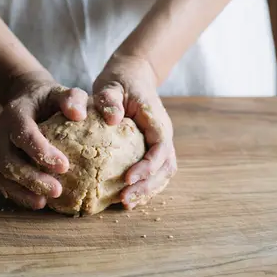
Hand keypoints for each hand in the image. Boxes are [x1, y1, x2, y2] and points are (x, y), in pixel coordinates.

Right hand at [0, 71, 87, 209]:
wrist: (27, 98)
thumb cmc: (49, 98)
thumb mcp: (62, 91)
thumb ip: (72, 98)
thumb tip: (79, 115)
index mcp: (16, 112)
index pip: (24, 133)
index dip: (41, 151)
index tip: (64, 166)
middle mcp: (1, 131)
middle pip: (8, 159)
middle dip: (31, 178)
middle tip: (57, 191)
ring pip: (1, 174)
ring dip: (21, 191)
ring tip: (44, 202)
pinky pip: (0, 182)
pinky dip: (16, 194)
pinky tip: (36, 202)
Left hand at [93, 53, 176, 208]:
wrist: (132, 73)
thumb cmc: (120, 79)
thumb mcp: (111, 84)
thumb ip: (110, 99)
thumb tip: (113, 118)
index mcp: (156, 120)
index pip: (160, 148)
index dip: (148, 167)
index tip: (127, 179)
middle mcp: (162, 133)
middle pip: (166, 167)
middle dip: (148, 186)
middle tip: (124, 200)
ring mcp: (159, 142)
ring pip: (163, 173)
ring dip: (148, 190)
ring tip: (125, 203)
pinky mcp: (151, 148)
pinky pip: (154, 172)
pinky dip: (144, 186)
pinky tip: (125, 197)